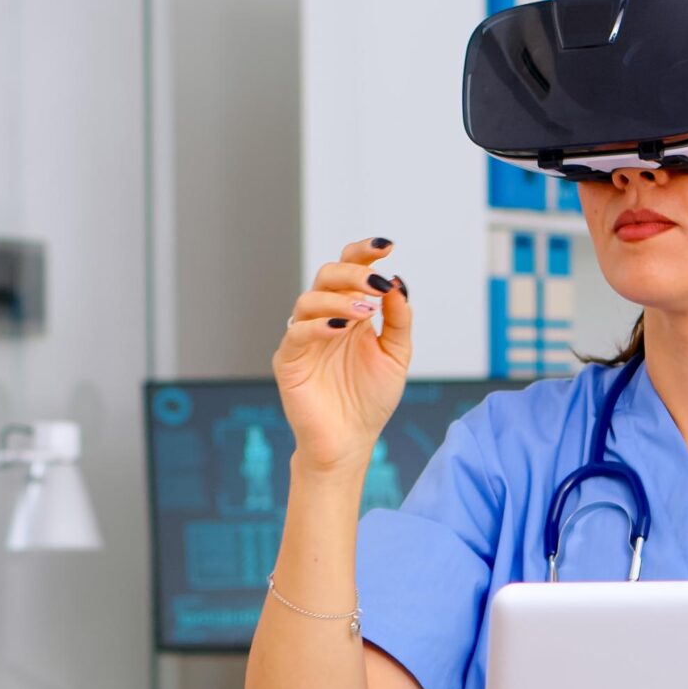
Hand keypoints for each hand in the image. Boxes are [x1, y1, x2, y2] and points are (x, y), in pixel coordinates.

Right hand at [273, 237, 412, 475]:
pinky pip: (297, 332)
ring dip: (338, 299)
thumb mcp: (396, 355)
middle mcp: (325, 318)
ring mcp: (304, 337)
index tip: (387, 247)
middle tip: (376, 284)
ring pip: (309, 299)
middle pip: (328, 275)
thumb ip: (399, 320)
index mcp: (350, 312)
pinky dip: (318, 325)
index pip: (351, 270)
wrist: (351, 441)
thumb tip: (398, 283)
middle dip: (353, 273)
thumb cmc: (370, 399)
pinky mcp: (289, 360)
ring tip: (365, 312)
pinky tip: (341, 328)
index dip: (364, 253)